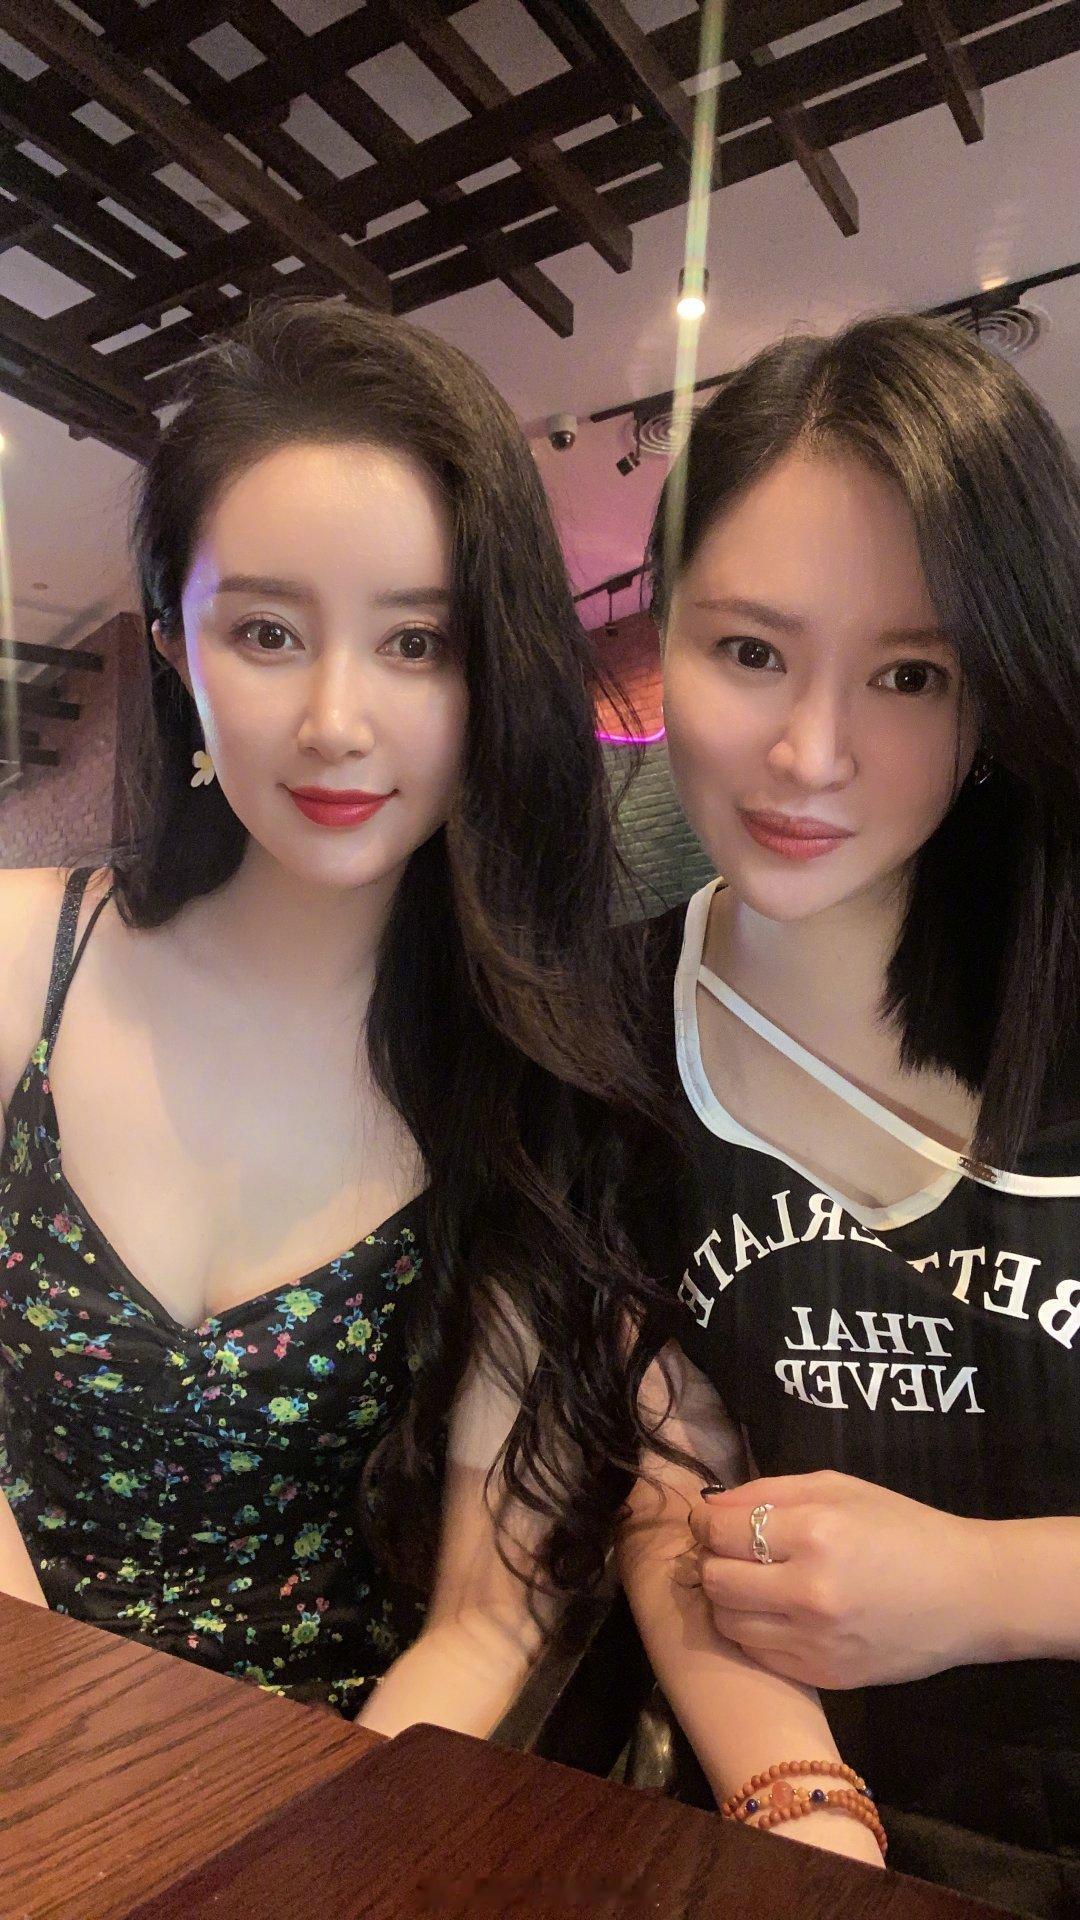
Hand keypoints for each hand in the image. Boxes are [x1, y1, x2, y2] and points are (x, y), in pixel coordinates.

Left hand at [683, 1471, 995, 1688]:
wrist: (967, 1595)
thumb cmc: (904, 1529)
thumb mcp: (839, 1487)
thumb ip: (769, 1491)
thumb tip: (713, 1505)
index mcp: (815, 1533)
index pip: (721, 1531)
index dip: (707, 1522)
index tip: (713, 1520)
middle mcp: (808, 1591)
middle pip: (715, 1580)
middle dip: (712, 1561)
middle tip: (730, 1552)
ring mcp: (815, 1641)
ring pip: (728, 1622)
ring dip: (728, 1599)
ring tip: (752, 1583)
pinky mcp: (823, 1676)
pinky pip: (757, 1654)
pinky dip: (754, 1631)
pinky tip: (777, 1613)